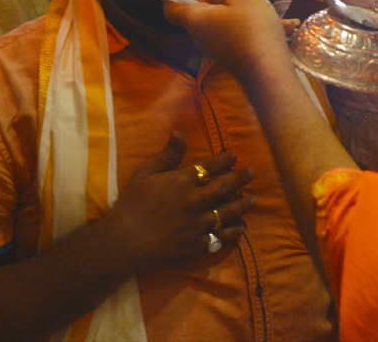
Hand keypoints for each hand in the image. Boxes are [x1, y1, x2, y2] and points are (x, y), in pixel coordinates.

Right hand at [105, 134, 255, 272]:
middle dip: (240, 178)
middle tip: (251, 173)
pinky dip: (233, 232)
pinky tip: (240, 228)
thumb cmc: (131, 205)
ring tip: (253, 200)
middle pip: (225, 187)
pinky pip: (221, 236)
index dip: (224, 160)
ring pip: (228, 212)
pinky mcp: (197, 244)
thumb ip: (166, 155)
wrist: (125, 242)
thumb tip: (179, 133)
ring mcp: (199, 224)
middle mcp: (196, 200)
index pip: (210, 166)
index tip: (234, 156)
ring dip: (242, 205)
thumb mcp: (145, 174)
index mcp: (183, 181)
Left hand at [165, 0, 289, 79]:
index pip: (171, 8)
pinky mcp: (232, 58)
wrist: (268, 70)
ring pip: (222, 24)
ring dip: (240, 14)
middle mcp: (201, 37)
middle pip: (201, 14)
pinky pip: (236, 36)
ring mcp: (216, 50)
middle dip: (218, 1)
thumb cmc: (253, 27)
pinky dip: (251, 28)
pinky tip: (280, 27)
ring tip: (266, 10)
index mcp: (196, 20)